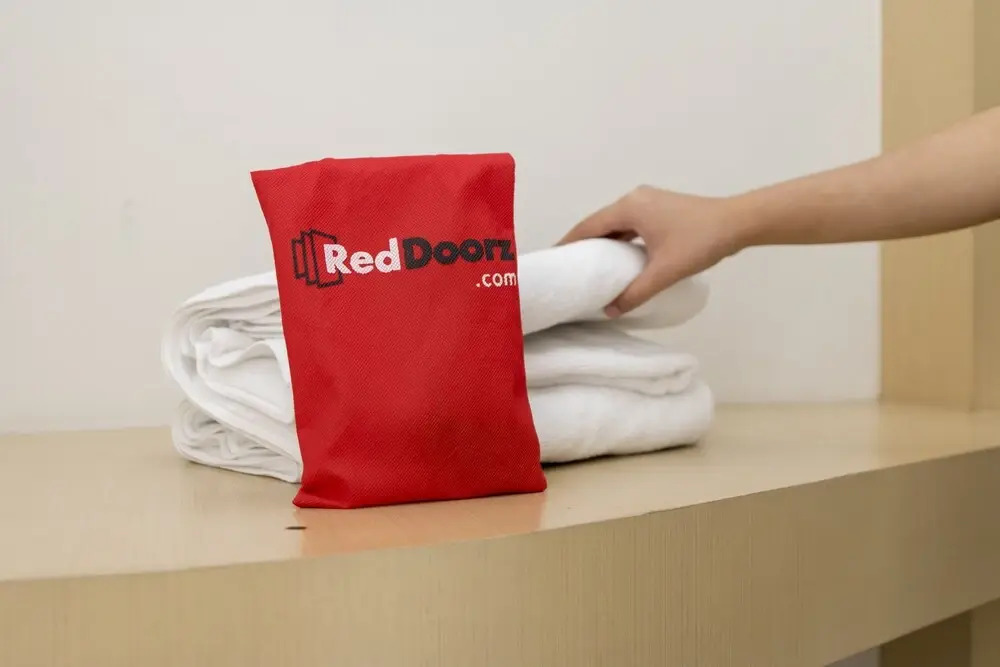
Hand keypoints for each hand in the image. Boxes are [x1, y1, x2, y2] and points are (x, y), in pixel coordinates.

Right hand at [557, 185, 747, 316]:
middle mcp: (635, 199)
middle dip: (584, 243)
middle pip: (600, 222)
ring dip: (604, 241)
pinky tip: (619, 256)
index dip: (569, 242)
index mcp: (629, 207)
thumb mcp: (664, 272)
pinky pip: (631, 223)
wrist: (739, 222)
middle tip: (568, 266)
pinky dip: (621, 238)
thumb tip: (610, 311)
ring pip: (617, 222)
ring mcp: (649, 201)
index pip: (588, 226)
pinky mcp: (661, 208)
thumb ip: (635, 292)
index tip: (553, 259)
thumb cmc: (699, 242)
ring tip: (590, 264)